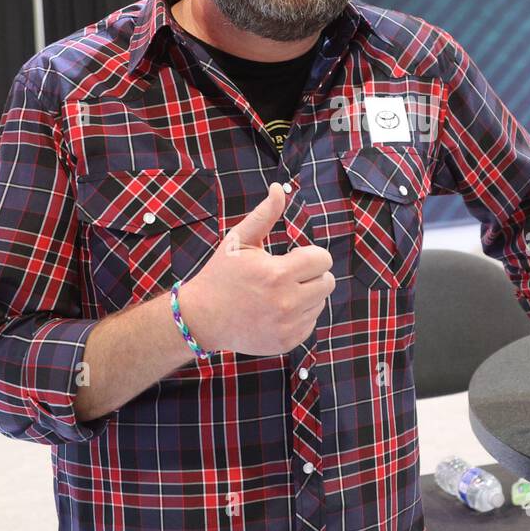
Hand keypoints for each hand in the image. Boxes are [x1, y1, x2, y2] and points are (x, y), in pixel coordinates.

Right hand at [175, 183, 334, 355]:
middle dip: (312, 275)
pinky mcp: (287, 342)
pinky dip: (300, 316)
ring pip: (321, 303)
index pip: (323, 259)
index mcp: (277, 274)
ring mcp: (288, 326)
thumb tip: (279, 187)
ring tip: (279, 293)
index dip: (310, 255)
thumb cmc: (221, 274)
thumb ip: (264, 214)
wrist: (201, 318)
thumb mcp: (239, 240)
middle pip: (328, 282)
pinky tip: (277, 311)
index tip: (293, 257)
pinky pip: (311, 323)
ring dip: (307, 295)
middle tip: (288, 275)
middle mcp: (286, 303)